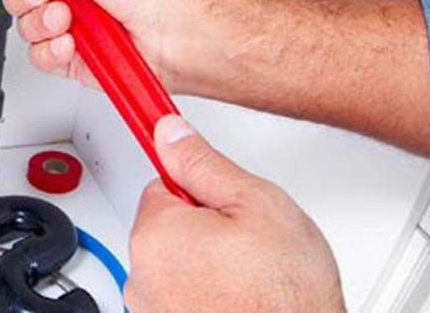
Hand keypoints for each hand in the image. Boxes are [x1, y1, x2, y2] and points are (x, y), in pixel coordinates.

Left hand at [126, 115, 344, 311]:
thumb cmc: (287, 298)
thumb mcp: (258, 204)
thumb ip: (205, 163)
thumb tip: (170, 133)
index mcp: (156, 233)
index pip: (161, 185)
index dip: (198, 189)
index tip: (208, 189)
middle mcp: (142, 274)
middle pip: (167, 226)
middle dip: (203, 228)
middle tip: (247, 243)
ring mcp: (152, 307)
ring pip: (175, 264)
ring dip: (204, 264)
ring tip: (250, 278)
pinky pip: (181, 296)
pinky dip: (205, 294)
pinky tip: (239, 299)